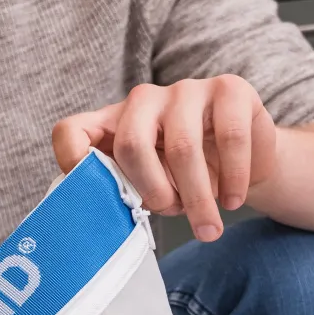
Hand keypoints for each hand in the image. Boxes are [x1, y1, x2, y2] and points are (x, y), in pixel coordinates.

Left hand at [52, 76, 277, 240]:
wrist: (243, 164)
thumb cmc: (182, 181)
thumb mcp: (146, 189)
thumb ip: (123, 193)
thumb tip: (107, 221)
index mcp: (110, 125)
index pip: (71, 132)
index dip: (72, 161)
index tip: (90, 197)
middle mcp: (142, 101)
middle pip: (131, 144)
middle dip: (153, 191)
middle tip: (171, 213)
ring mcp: (185, 90)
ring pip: (182, 147)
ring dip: (197, 196)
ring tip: (207, 226)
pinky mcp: (229, 88)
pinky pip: (228, 137)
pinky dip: (232, 178)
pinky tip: (232, 200)